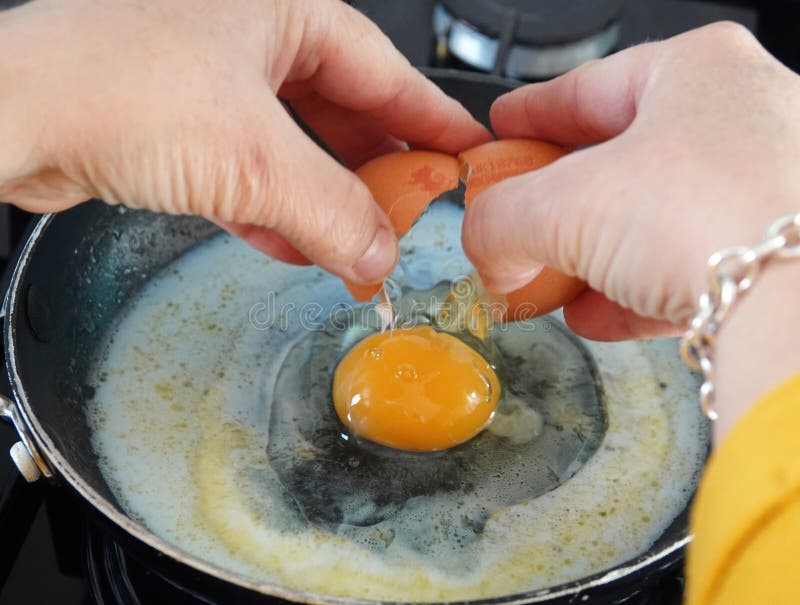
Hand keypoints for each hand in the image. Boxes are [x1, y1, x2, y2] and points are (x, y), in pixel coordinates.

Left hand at [0, 0, 489, 284]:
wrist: (11, 117)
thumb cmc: (111, 89)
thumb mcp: (255, 161)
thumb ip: (333, 212)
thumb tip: (379, 252)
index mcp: (284, 9)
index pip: (385, 72)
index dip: (430, 122)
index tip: (466, 156)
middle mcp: (251, 35)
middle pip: (342, 114)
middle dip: (374, 176)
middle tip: (408, 219)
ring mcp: (213, 79)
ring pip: (295, 149)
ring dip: (323, 203)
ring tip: (355, 246)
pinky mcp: (180, 124)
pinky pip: (249, 171)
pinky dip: (272, 210)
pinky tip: (290, 244)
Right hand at [461, 22, 799, 439]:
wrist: (795, 302)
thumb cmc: (703, 213)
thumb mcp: (559, 207)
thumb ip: (500, 221)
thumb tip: (485, 250)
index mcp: (697, 71)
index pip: (587, 88)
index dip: (531, 114)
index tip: (501, 130)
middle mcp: (744, 119)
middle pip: (620, 159)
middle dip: (558, 201)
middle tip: (517, 219)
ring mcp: (767, 188)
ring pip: (653, 219)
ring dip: (590, 257)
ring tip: (548, 284)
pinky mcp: (774, 255)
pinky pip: (686, 265)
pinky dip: (633, 291)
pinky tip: (594, 316)